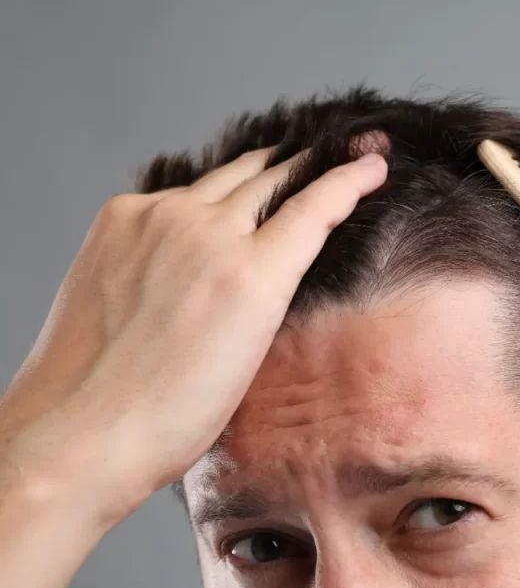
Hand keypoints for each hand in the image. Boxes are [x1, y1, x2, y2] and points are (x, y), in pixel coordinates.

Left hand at [1, 149, 386, 521]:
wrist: (79, 431)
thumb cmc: (168, 417)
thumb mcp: (251, 356)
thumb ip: (269, 289)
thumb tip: (276, 251)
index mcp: (250, 276)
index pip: (315, 206)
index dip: (351, 179)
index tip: (372, 164)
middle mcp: (205, 233)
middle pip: (271, 177)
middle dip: (304, 164)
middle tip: (325, 155)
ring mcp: (156, 219)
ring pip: (223, 178)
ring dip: (255, 173)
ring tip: (274, 169)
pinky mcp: (118, 218)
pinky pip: (174, 194)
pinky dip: (198, 198)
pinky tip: (204, 211)